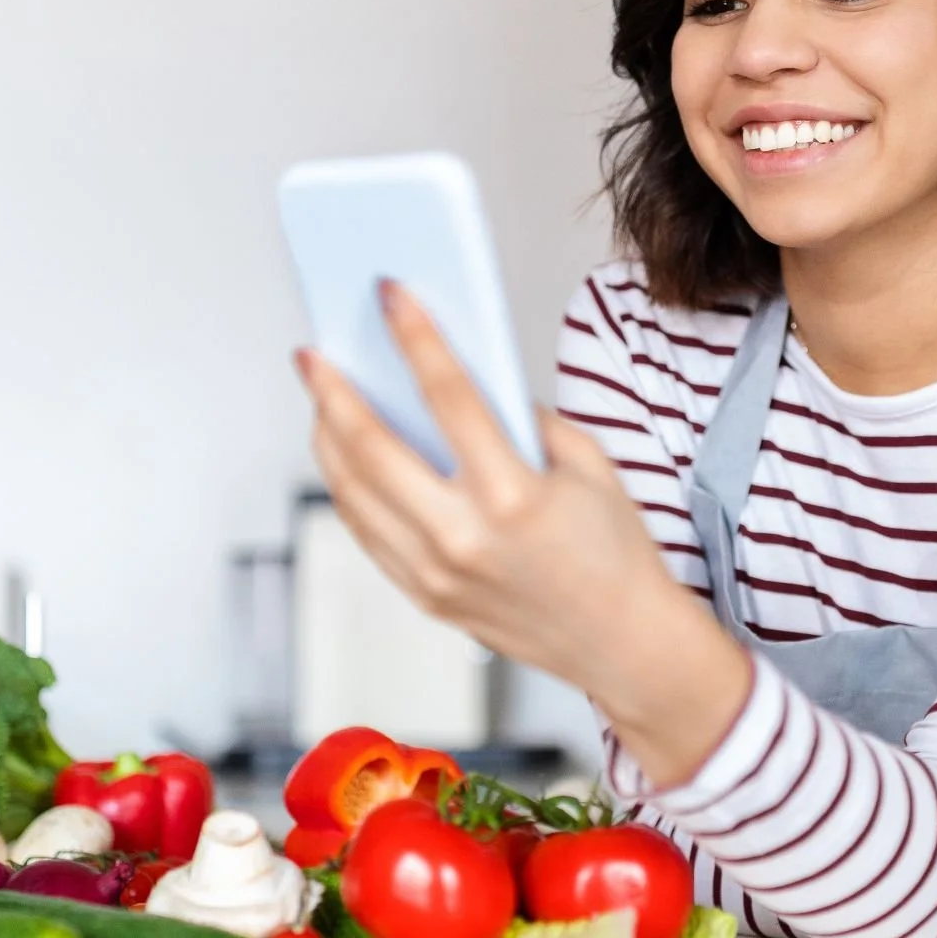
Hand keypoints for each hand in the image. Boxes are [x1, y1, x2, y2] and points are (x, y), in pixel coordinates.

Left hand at [294, 282, 751, 778]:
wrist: (623, 642)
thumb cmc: (614, 550)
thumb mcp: (587, 464)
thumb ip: (522, 417)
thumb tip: (458, 375)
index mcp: (512, 496)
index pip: (448, 395)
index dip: (415, 337)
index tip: (388, 295)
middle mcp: (463, 538)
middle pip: (372, 447)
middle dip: (333, 391)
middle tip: (313, 354)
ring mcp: (435, 574)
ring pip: (352, 493)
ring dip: (327, 437)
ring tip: (321, 399)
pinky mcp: (424, 596)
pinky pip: (365, 532)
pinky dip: (346, 487)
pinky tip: (343, 455)